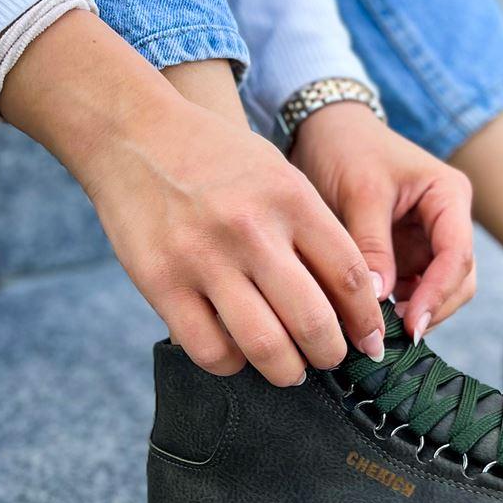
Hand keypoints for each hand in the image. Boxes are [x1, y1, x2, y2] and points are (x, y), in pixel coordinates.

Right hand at [0, 13, 385, 382]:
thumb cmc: (215, 158)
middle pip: (313, 321)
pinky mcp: (161, 283)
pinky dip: (232, 364)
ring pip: (265, 347)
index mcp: (290, 198)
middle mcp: (251, 230)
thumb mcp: (278, 174)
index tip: (369, 340)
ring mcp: (203, 259)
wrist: (134, 132)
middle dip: (331, 354)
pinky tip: (237, 353)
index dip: (366, 320)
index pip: (350, 275)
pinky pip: (209, 350)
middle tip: (329, 359)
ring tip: (289, 368)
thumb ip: (312, 229)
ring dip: (287, 371)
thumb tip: (351, 302)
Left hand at [290, 103, 475, 339]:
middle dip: (431, 308)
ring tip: (378, 327)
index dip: (438, 294)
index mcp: (448, 196)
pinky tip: (371, 317)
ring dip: (414, 311)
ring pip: (438, 290)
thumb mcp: (360, 193)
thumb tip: (378, 300)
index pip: (457, 254)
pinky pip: (411, 289)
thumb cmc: (347, 148)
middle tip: (392, 333)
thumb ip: (371, 246)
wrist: (324, 131)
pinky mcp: (406, 254)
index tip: (412, 325)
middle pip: (458, 279)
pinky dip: (396, 306)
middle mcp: (447, 220)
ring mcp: (427, 240)